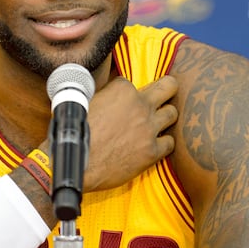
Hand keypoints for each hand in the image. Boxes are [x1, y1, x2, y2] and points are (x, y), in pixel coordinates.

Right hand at [84, 75, 177, 191]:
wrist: (76, 164)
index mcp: (123, 90)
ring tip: (157, 123)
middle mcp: (140, 105)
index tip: (121, 102)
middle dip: (168, 88)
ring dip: (165, 117)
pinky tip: (154, 145)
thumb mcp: (86, 102)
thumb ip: (104, 95)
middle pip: (169, 86)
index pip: (132, 83)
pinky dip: (163, 143)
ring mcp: (149, 128)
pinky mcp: (152, 151)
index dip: (126, 93)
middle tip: (165, 93)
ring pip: (172, 113)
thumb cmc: (76, 134)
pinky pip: (170, 142)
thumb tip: (108, 96)